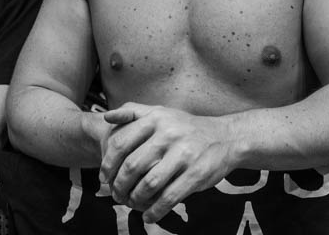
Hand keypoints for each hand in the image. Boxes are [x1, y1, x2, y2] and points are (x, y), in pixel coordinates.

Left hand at [100, 103, 235, 224]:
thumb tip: (106, 116)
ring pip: (148, 184)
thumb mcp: (161, 112)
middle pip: (132, 166)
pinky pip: (169, 197)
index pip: (121, 143)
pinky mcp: (196, 174)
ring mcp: (183, 154)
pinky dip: (155, 211)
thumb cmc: (185, 128)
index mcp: (155, 118)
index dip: (108, 163)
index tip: (103, 177)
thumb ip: (133, 112)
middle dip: (119, 186)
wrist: (225, 137)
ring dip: (134, 199)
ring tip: (130, 204)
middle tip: (115, 195)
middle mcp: (168, 134)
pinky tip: (148, 216)